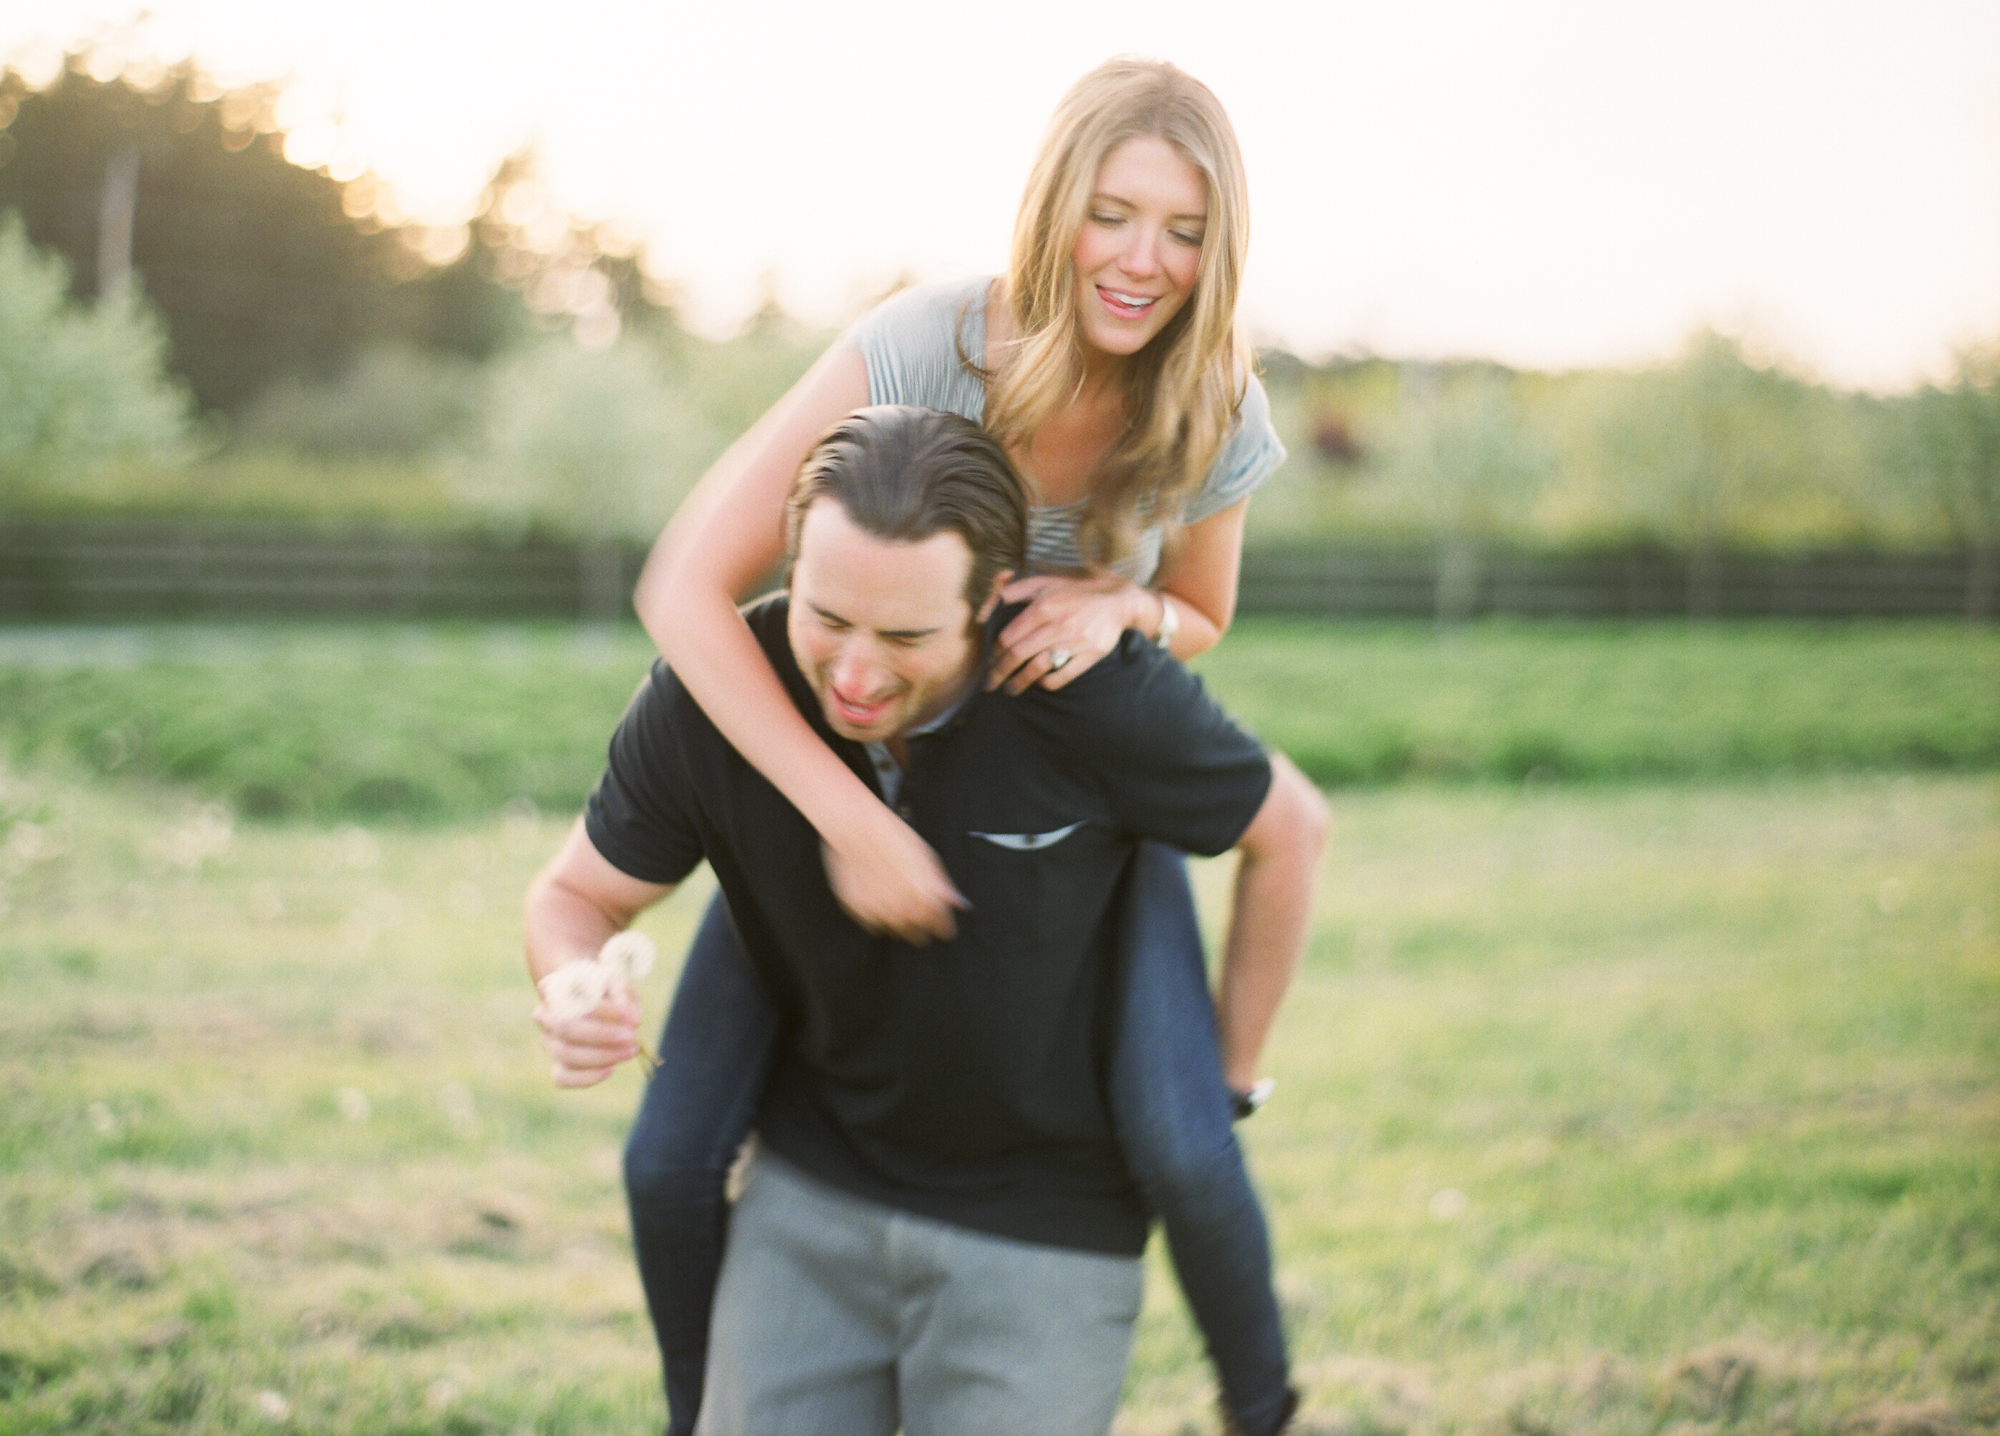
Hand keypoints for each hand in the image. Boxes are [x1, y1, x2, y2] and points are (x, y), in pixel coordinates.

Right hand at [533, 980, 640, 1087]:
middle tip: (631, 1037)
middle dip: (601, 1035)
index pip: (570, 998)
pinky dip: (587, 1077)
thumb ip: (622, 995)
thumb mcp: (617, 982)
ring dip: (601, 1056)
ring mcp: (549, 1041)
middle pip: (565, 1028)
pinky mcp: (557, 1065)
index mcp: (553, 987)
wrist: (599, 1004)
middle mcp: (544, 1015)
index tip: (627, 1015)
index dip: (599, 1010)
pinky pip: (562, 1078)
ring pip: (566, 1054)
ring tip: (630, 1050)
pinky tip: (610, 1069)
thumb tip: (630, 1020)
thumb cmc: (607, 990)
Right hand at [821, 802, 966, 943]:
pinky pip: (874, 923)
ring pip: (896, 932)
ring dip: (900, 922)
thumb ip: (943, 886)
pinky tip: (879, 898)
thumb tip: (958, 903)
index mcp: (926, 899)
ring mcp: (881, 913)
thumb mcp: (929, 859)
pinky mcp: (861, 912)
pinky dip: (878, 916)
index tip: (944, 927)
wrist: (859, 830)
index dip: (944, 927)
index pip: (943, 929)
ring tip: (897, 902)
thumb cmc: (893, 839)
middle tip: (918, 913)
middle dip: (922, 928)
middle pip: (919, 936)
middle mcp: (905, 910)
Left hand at [986, 573, 1146, 694]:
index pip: (1009, 635)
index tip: (989, 661)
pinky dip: (1047, 683)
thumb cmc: (1074, 593)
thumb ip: (1013, 592)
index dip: (994, 652)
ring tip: (1010, 690)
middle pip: (1019, 654)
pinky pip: (1063, 676)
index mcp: (1044, 605)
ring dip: (1020, 682)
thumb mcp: (1044, 584)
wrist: (1117, 602)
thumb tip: (988, 607)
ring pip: (1038, 667)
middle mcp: (1059, 624)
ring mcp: (1076, 641)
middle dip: (999, 671)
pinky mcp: (1091, 655)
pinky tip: (1039, 684)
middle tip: (990, 683)